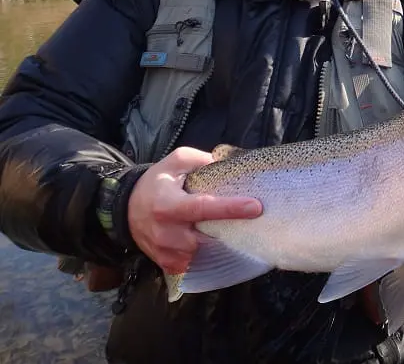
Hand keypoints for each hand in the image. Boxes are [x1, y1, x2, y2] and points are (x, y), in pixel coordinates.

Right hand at [127, 147, 262, 274]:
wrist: (125, 208)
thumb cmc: (157, 182)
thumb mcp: (176, 161)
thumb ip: (201, 160)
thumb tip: (227, 165)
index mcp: (168, 204)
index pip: (203, 208)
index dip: (230, 208)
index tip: (256, 207)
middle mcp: (165, 231)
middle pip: (207, 237)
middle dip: (227, 230)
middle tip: (245, 221)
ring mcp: (165, 251)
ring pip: (203, 253)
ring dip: (216, 242)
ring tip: (222, 229)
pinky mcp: (167, 264)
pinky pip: (194, 264)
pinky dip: (204, 254)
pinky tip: (207, 241)